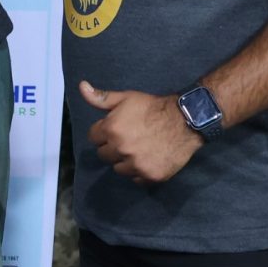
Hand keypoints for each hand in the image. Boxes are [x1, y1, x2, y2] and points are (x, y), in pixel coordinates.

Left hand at [80, 81, 201, 182]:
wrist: (185, 120)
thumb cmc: (153, 107)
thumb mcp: (126, 98)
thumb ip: (101, 98)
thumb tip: (82, 87)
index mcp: (111, 130)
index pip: (93, 138)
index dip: (103, 133)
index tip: (115, 130)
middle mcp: (121, 149)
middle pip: (104, 155)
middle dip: (112, 147)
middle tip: (128, 139)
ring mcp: (136, 164)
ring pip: (119, 169)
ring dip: (125, 161)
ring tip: (139, 149)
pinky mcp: (151, 176)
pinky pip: (136, 180)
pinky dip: (140, 172)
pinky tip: (148, 160)